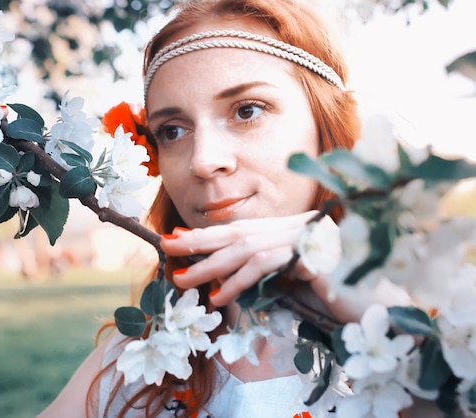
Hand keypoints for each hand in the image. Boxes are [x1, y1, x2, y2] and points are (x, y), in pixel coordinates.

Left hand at [160, 211, 323, 306]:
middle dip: (200, 241)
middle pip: (238, 232)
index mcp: (287, 231)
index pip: (240, 229)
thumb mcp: (289, 279)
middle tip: (169, 249)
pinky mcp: (313, 260)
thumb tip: (223, 278)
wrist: (378, 303)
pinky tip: (222, 297)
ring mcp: (305, 242)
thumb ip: (261, 271)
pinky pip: (270, 267)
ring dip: (213, 266)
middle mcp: (294, 230)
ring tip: (185, 281)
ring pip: (248, 249)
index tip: (178, 239)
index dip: (208, 234)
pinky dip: (242, 282)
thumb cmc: (332, 293)